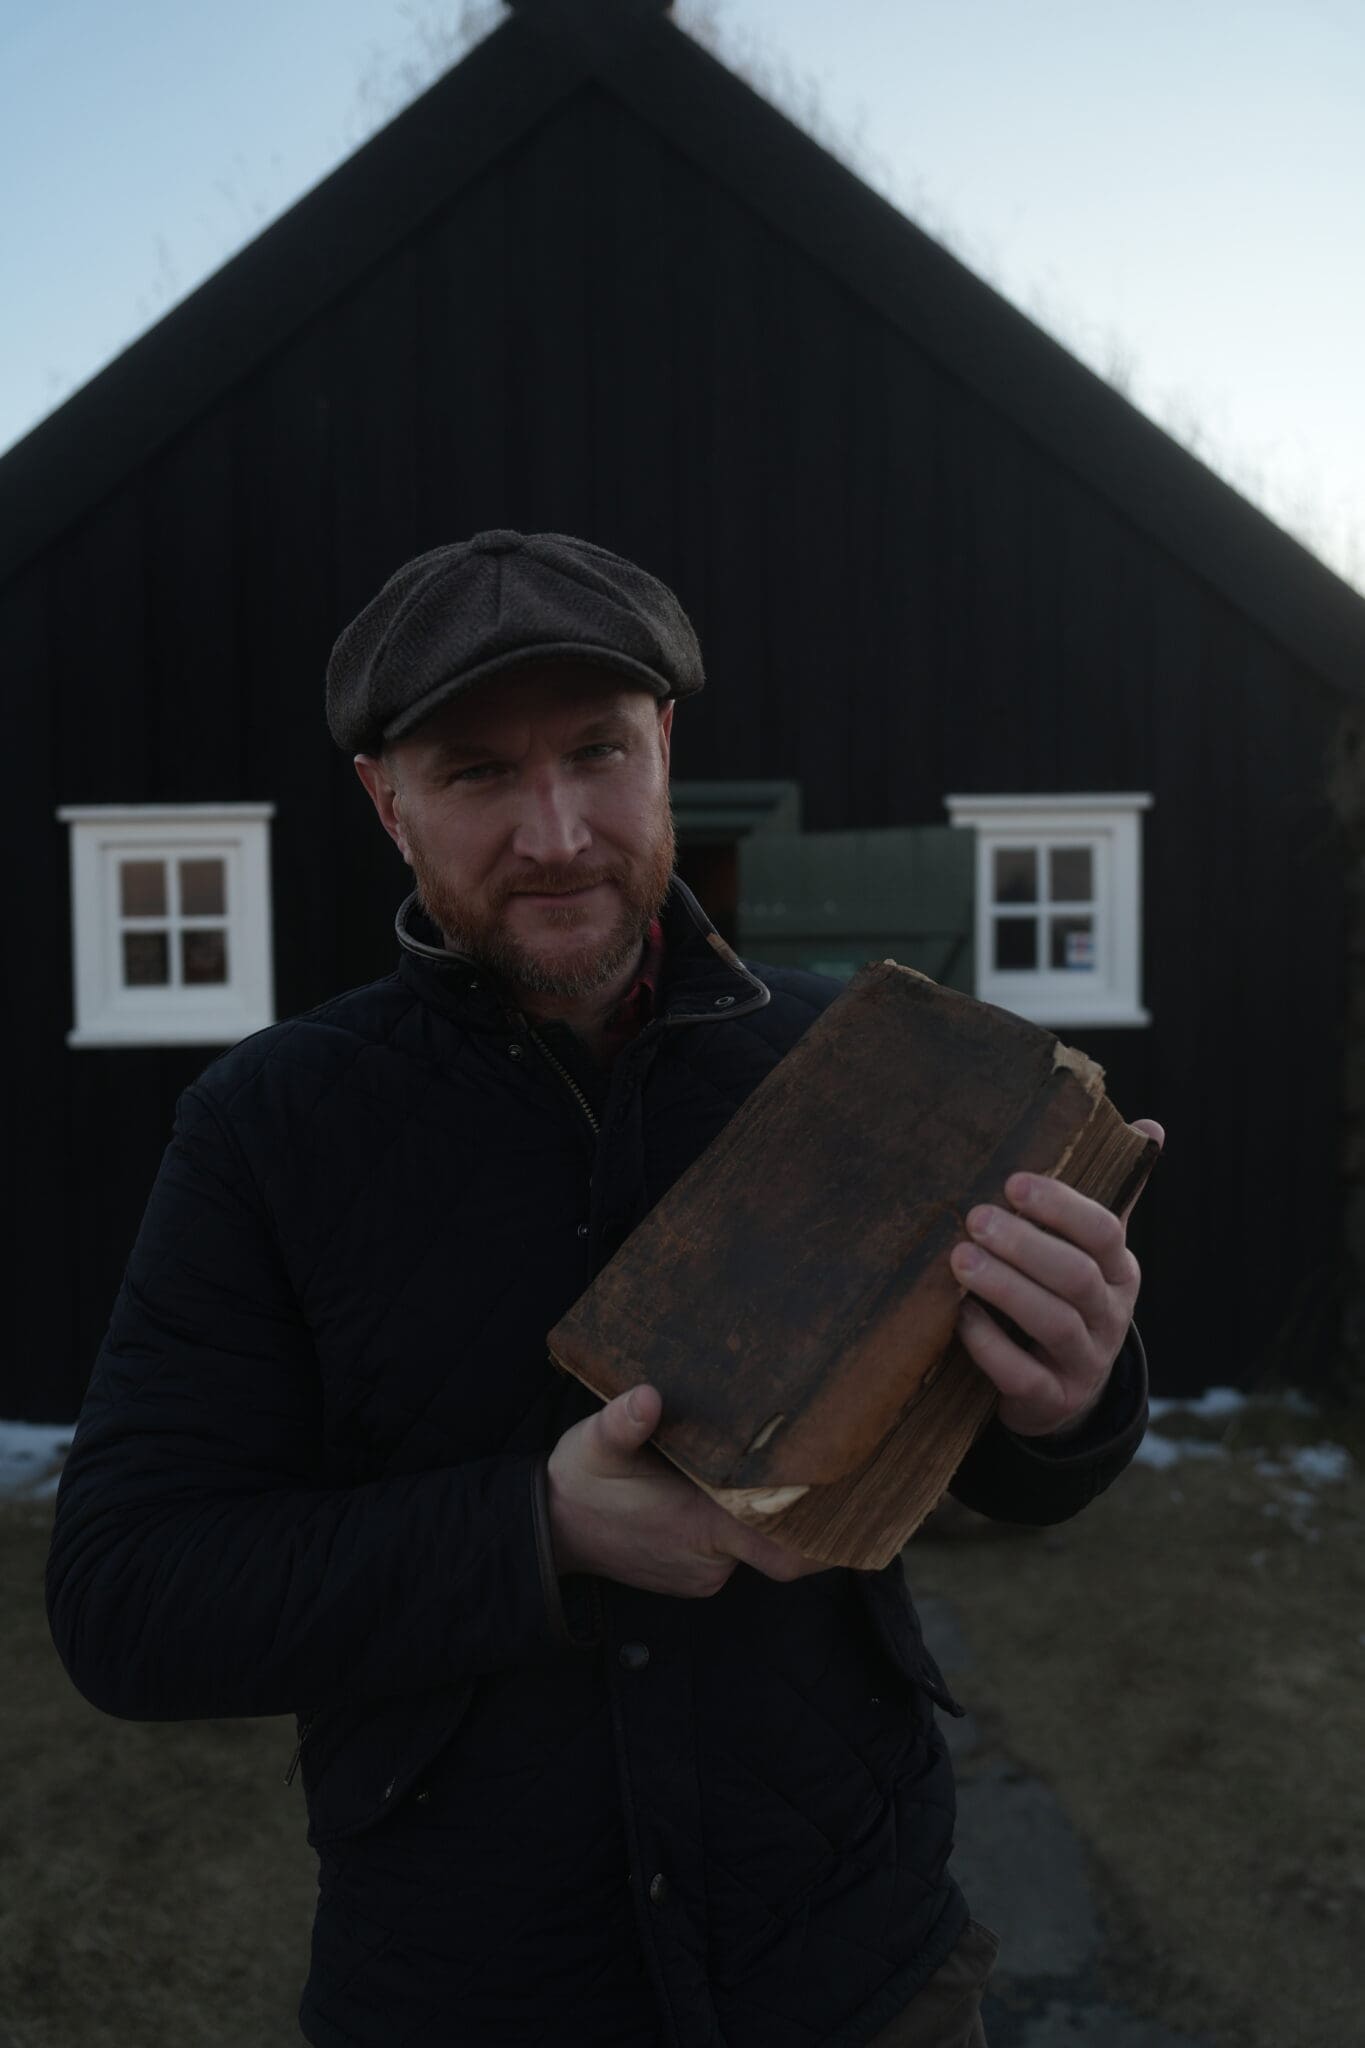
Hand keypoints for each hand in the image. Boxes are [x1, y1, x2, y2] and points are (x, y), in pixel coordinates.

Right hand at [546, 1384, 827, 1596]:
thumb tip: (646, 1396)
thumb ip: (622, 1423)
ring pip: (756, 1542)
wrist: (548, 1530)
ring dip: (764, 1510)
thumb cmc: (578, 1483)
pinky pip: (733, 1549)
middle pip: (782, 1543)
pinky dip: (738, 1522)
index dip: (823, 1537)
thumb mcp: (593, 1445)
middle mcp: (711, 1560)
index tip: (854, 1504)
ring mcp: (703, 1572)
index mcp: (700, 1527)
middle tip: (835, 1461)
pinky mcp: (694, 1573)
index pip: (783, 1550)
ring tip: (781, 1461)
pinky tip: (736, 1485)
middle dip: (803, 1510)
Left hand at [948, 1119, 1163, 1436]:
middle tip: (976, 1219)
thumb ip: (1112, 1195)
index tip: (1012, 1183)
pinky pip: (1023, 1375)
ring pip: (1053, 1322)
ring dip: (1005, 1287)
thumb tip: (1151, 1126)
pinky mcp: (1051, 1400)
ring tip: (960, 1260)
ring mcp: (1083, 1362)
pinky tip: (960, 1317)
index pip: (1103, 1233)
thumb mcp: (1093, 1253)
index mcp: (1120, 1272)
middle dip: (1025, 1245)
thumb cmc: (1068, 1301)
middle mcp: (1109, 1316)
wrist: (1064, 1393)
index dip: (1061, 1207)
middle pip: (1077, 1277)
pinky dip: (989, 1345)